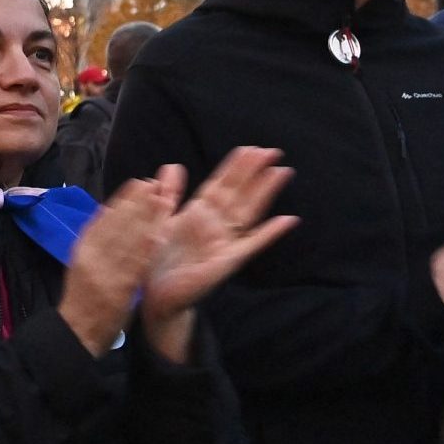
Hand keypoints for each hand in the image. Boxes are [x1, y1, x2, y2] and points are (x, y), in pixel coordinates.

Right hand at [58, 174, 176, 354]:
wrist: (77, 331)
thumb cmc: (83, 297)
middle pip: (117, 225)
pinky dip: (147, 248)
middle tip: (155, 184)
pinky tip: (159, 234)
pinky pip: (135, 265)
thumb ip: (97, 241)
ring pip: (128, 240)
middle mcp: (92, 257)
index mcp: (82, 249)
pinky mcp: (119, 289)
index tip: (138, 183)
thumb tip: (112, 213)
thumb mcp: (82, 264)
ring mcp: (105, 273)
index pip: (103, 219)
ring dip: (146, 219)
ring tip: (162, 200)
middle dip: (137, 203)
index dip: (123, 200)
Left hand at [138, 148, 296, 360]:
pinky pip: (252, 244)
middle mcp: (214, 225)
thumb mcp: (159, 221)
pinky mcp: (227, 261)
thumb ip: (169, 194)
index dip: (234, 167)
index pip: (220, 185)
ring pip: (247, 211)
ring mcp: (224, 242)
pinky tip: (287, 220)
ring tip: (281, 172)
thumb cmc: (157, 260)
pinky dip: (270, 233)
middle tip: (272, 150)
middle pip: (237, 193)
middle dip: (253, 172)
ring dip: (264, 193)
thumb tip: (172, 165)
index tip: (250, 148)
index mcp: (197, 214)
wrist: (155, 295)